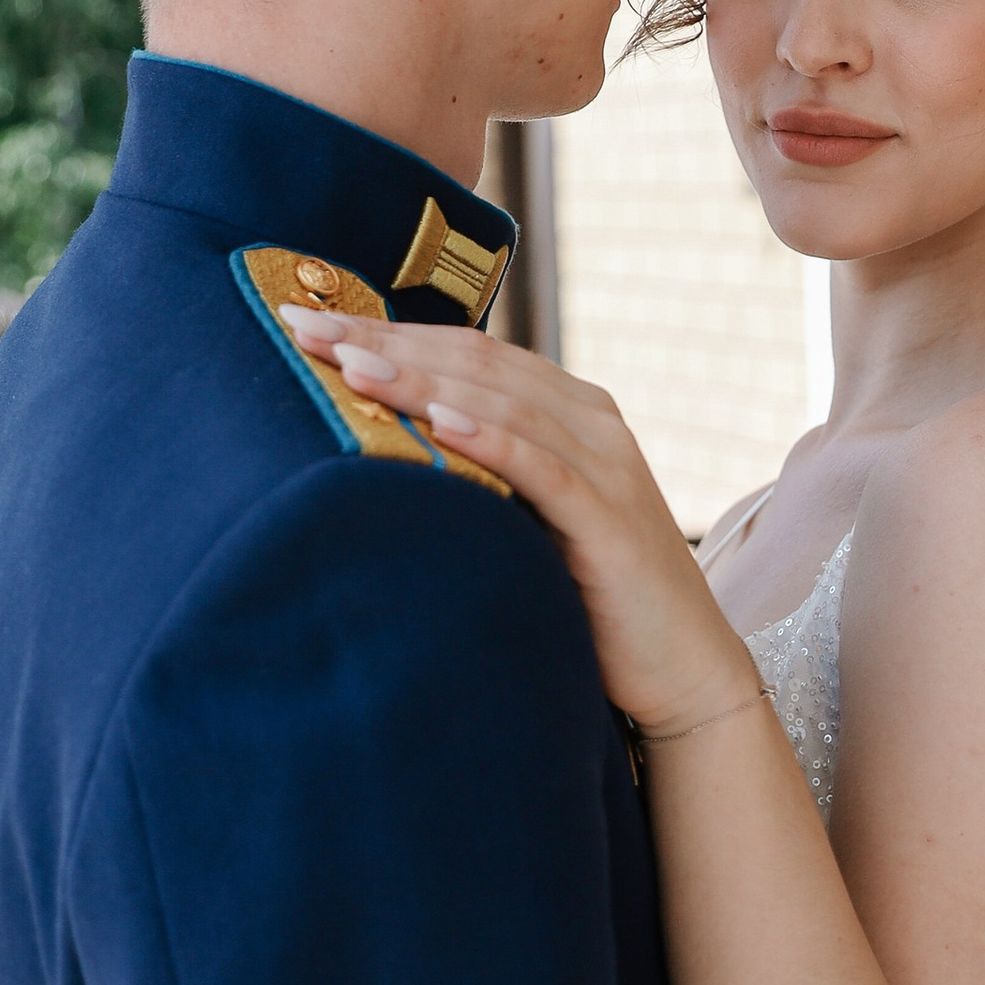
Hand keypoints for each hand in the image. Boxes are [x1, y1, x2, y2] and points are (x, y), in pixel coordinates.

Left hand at [281, 311, 759, 736]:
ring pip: (500, 403)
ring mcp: (606, 464)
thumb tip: (378, 455)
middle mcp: (591, 421)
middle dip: (383, 340)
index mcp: (569, 410)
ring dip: (419, 380)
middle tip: (301, 324)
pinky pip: (541, 466)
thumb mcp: (529, 519)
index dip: (387, 330)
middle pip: (474, 362)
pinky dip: (488, 439)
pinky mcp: (610, 518)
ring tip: (350, 364)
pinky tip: (435, 421)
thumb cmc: (592, 596)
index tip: (306, 319)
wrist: (683, 665)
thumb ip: (479, 476)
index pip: (467, 351)